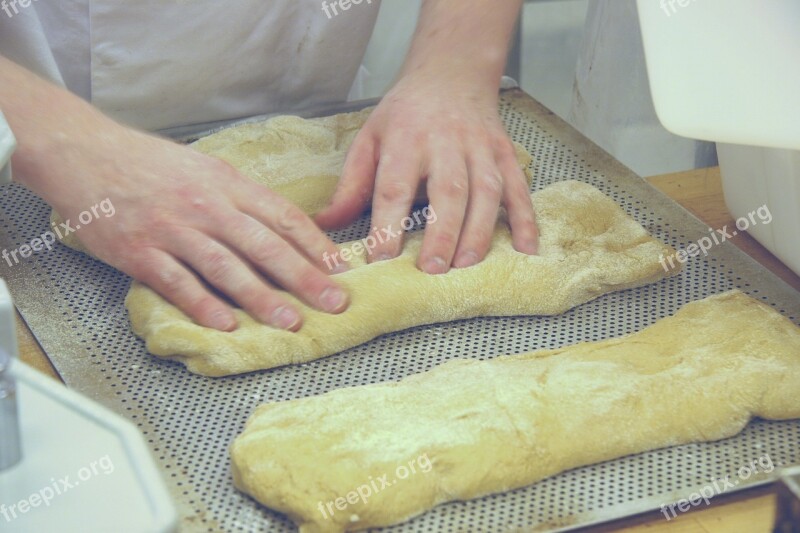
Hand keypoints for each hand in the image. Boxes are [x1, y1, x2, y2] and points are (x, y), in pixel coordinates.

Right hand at [25, 117, 348, 330]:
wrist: (85, 154)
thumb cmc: (149, 163)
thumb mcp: (204, 167)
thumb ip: (240, 197)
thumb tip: (279, 226)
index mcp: (226, 183)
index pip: (282, 216)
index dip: (315, 244)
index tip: (339, 268)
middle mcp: (206, 206)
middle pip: (264, 246)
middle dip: (304, 277)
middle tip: (334, 302)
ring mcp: (173, 230)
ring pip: (227, 268)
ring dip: (262, 298)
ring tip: (290, 321)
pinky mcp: (140, 252)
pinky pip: (178, 283)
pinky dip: (203, 305)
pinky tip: (226, 324)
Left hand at [316, 73, 538, 272]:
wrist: (450, 75)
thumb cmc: (404, 115)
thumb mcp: (369, 139)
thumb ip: (351, 185)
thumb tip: (325, 224)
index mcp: (405, 139)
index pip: (394, 186)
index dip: (388, 224)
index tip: (381, 258)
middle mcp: (445, 143)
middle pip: (447, 191)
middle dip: (441, 233)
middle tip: (432, 270)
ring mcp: (481, 149)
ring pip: (486, 192)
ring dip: (479, 231)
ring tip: (467, 266)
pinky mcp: (505, 154)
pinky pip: (518, 188)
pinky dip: (525, 219)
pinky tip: (525, 249)